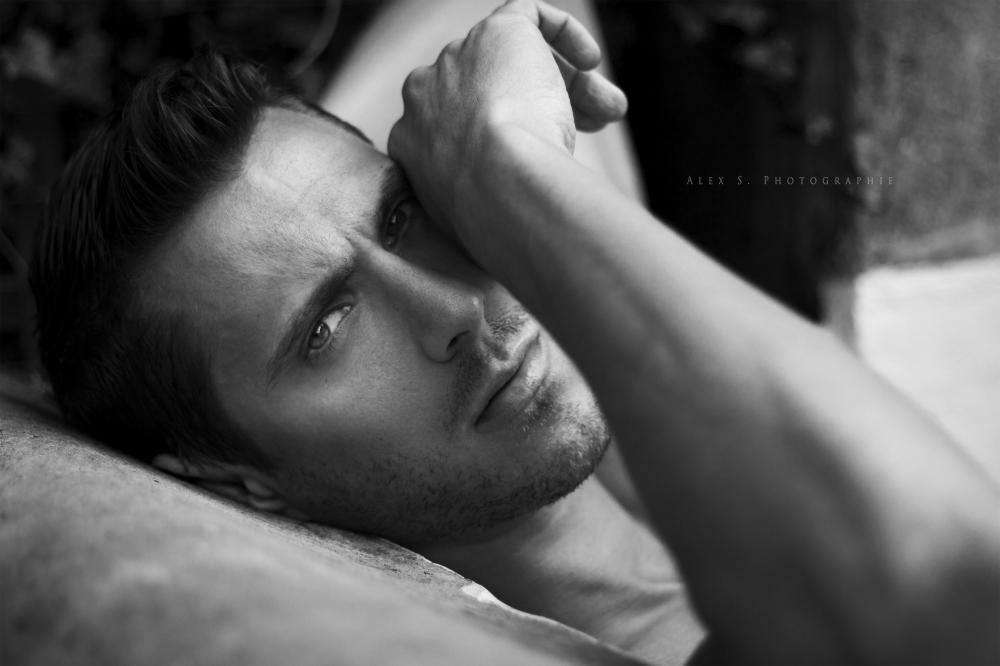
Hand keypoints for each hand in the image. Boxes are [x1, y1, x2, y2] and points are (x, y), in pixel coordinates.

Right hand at [388, 0, 626, 236]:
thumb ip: (481, 206)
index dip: (504, 142)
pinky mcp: (496, 32)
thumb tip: (515, 227)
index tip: (539, 162)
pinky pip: (527, 13)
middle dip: (539, 110)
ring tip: (609, 112)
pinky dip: (562, 32)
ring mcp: (457, 58)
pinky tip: (593, 62)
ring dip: (566, 85)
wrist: (495, 182)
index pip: (457, 130)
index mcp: (411, 142)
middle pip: (487, 91)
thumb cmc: (490, 216)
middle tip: (586, 134)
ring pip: (514, 60)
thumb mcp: (472, 221)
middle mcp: (426, 95)